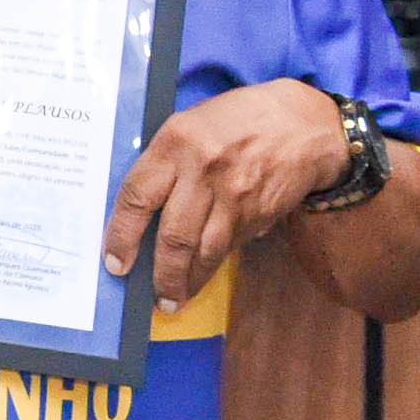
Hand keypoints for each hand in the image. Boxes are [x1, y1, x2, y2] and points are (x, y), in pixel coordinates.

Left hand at [104, 81, 351, 309]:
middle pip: (173, 235)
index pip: (137, 196)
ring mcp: (235, 195)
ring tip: (175, 298)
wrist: (303, 123)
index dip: (121, 235)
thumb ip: (164, 162)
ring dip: (189, 281)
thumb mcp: (189, 125)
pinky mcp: (260, 212)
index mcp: (175, 142)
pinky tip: (202, 275)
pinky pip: (231, 246)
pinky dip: (214, 264)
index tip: (115, 263)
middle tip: (153, 295)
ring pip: (205, 250)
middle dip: (161, 273)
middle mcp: (204, 171)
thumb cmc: (235, 120)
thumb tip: (139, 212)